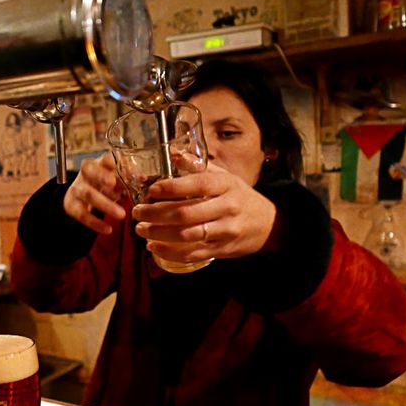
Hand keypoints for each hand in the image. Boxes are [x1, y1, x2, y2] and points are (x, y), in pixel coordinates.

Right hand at [63, 153, 126, 233]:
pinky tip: (107, 229)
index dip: (116, 165)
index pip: (106, 159)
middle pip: (91, 172)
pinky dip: (95, 223)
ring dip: (105, 204)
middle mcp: (85, 173)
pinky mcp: (71, 204)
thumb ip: (128, 178)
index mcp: (99, 163)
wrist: (83, 196)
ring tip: (121, 214)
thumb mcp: (116, 180)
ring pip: (88, 194)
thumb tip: (142, 178)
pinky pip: (82, 214)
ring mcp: (76, 188)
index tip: (131, 173)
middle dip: (102, 177)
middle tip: (117, 186)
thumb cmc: (105, 185)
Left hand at [132, 163, 278, 260]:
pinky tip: (153, 247)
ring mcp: (224, 230)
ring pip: (186, 235)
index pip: (198, 184)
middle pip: (186, 212)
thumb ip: (198, 166)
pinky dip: (169, 252)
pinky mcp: (221, 249)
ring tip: (141, 229)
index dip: (172, 187)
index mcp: (226, 185)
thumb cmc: (239, 196)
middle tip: (137, 212)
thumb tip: (173, 152)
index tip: (151, 189)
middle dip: (156, 214)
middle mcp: (227, 207)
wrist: (268, 224)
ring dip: (158, 233)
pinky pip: (192, 253)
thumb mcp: (224, 176)